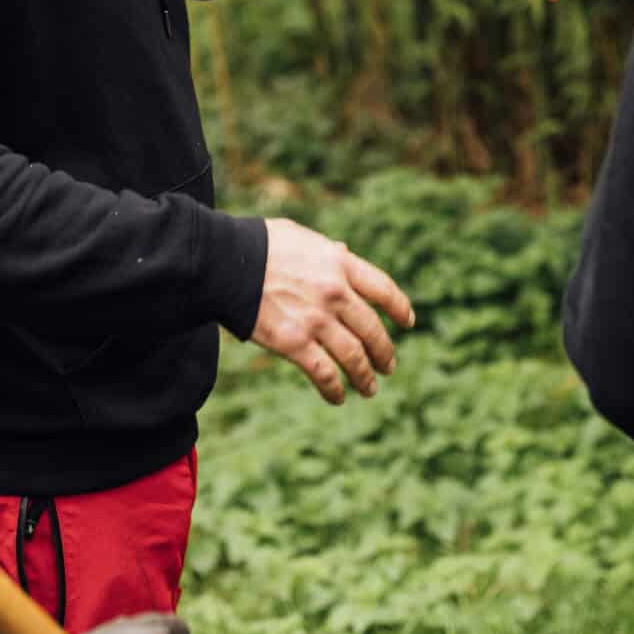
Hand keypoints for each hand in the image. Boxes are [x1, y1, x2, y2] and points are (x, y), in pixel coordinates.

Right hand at [253, 218, 415, 402]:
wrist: (225, 261)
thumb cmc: (257, 243)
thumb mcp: (299, 236)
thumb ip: (325, 249)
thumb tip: (344, 252)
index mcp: (339, 263)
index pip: (383, 289)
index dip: (400, 308)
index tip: (408, 322)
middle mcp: (335, 293)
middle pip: (372, 329)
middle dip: (384, 351)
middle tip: (388, 366)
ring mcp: (317, 320)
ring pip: (354, 357)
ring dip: (365, 377)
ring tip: (370, 389)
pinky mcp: (295, 343)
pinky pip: (324, 373)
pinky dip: (335, 389)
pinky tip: (338, 397)